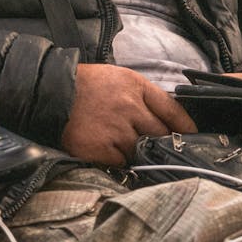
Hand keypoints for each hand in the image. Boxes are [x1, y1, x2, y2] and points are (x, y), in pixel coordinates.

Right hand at [59, 63, 196, 165]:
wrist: (49, 93)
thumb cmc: (85, 85)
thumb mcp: (117, 79)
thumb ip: (141, 97)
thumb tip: (165, 119)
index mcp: (135, 86)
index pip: (172, 110)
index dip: (185, 126)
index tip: (193, 136)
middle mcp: (129, 108)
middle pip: (161, 134)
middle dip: (161, 142)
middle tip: (159, 147)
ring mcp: (116, 130)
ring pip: (142, 151)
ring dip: (137, 152)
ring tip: (122, 143)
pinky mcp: (102, 149)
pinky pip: (122, 162)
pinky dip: (118, 159)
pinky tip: (106, 148)